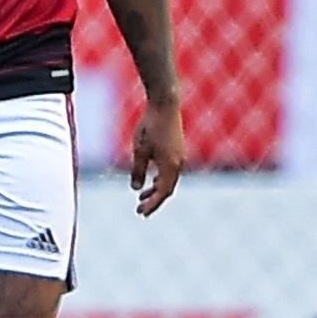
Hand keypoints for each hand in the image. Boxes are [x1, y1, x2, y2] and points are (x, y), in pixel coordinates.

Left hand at [129, 97, 183, 216]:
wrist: (165, 104)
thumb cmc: (149, 126)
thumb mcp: (139, 150)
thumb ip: (138, 170)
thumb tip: (136, 188)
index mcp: (171, 166)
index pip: (163, 192)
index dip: (152, 204)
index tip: (141, 213)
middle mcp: (179, 164)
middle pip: (168, 189)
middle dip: (154, 200)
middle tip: (140, 210)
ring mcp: (180, 157)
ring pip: (169, 180)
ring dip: (156, 190)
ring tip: (142, 197)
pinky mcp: (178, 150)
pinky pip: (171, 171)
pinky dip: (161, 179)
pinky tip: (151, 181)